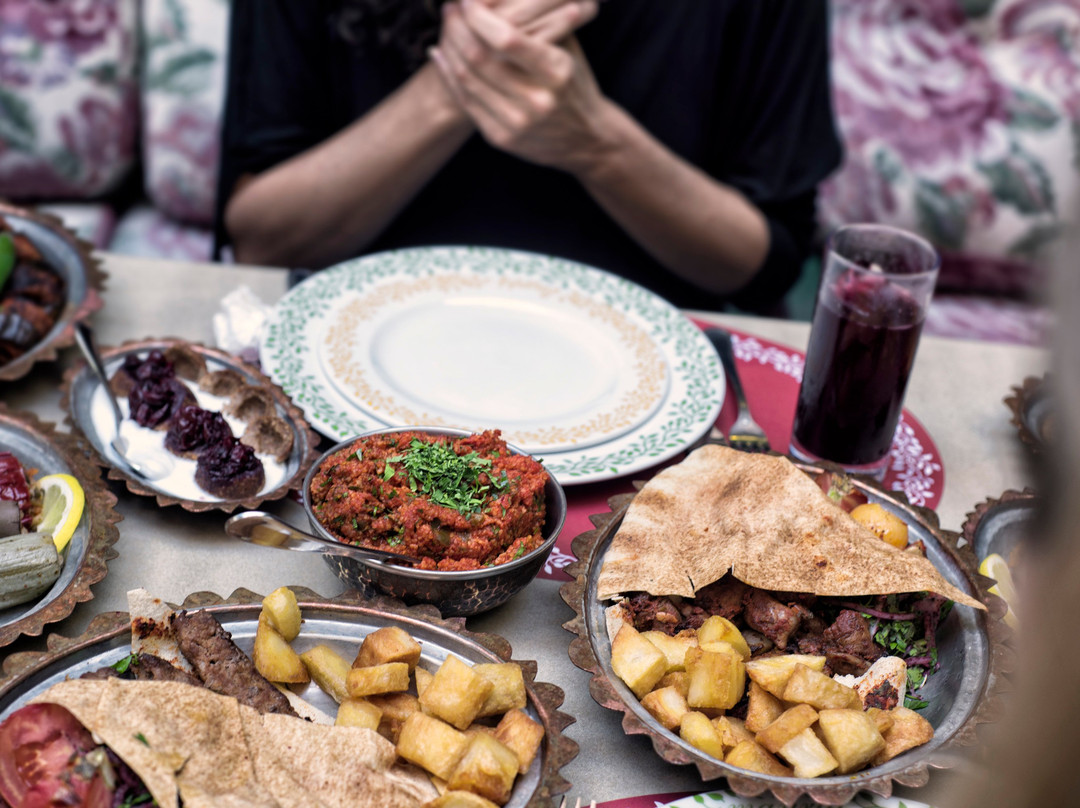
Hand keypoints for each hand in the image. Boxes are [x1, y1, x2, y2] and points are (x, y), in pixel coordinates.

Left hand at [430, 0, 614, 173]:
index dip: (479, 16)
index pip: (506, 39)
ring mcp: (517, 123)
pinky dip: (448, 74)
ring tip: (446, 26)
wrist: (585, 139)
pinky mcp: (501, 137)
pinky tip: (441, 54)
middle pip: (480, 57)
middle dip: (458, 27)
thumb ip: (541, 22)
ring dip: (449, 47)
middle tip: (450, 8)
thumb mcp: (567, 48)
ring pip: (467, 78)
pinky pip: (465, 100)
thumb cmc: (574, 83)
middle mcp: (537, 100)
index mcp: (556, 71)